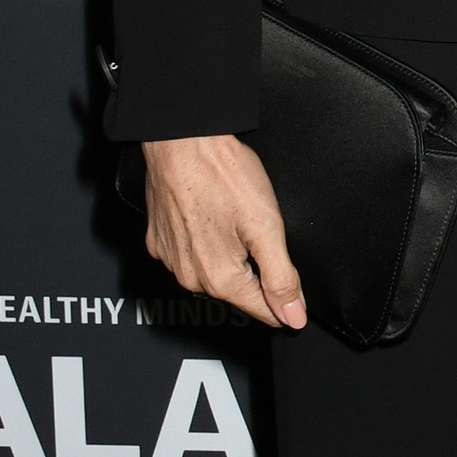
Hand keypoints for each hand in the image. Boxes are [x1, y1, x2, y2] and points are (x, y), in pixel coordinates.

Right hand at [140, 133, 306, 327]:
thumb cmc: (223, 174)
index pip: (261, 309)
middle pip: (238, 289)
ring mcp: (171, 260)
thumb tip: (294, 315)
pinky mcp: (159, 240)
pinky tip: (214, 216)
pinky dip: (206, 241)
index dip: (285, 304)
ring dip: (230, 257)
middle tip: (267, 241)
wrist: (182, 141)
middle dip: (257, 274)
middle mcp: (191, 277)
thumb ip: (281, 275)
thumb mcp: (266, 225)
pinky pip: (190, 252)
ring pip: (213, 271)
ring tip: (239, 222)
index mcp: (220, 278)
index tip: (297, 306)